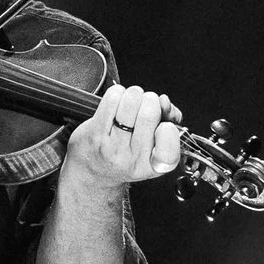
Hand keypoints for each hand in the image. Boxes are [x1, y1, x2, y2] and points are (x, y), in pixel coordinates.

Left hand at [62, 82, 181, 189]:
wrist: (94, 170)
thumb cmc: (127, 152)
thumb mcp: (155, 146)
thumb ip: (169, 122)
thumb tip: (164, 101)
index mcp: (154, 166)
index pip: (168, 151)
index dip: (169, 132)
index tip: (164, 125)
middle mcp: (133, 160)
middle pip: (149, 114)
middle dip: (150, 100)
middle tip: (145, 105)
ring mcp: (112, 148)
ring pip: (131, 102)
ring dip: (133, 94)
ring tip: (130, 103)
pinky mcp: (95, 134)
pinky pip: (112, 100)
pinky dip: (117, 93)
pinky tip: (117, 101)